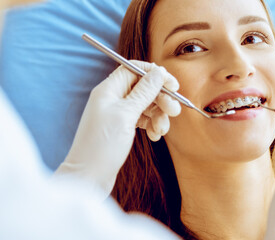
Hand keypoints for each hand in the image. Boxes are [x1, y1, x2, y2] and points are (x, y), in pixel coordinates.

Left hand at [53, 61, 180, 200]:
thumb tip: (158, 72)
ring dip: (158, 116)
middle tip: (174, 112)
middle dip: (161, 99)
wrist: (88, 177)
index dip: (155, 74)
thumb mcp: (126, 115)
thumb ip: (144, 92)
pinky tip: (154, 136)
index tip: (173, 85)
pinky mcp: (122, 127)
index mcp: (109, 89)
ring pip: (146, 105)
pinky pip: (143, 119)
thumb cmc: (102, 145)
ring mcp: (118, 113)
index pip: (135, 70)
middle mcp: (113, 98)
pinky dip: (151, 125)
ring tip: (161, 130)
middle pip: (144, 88)